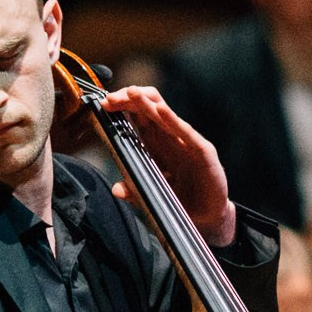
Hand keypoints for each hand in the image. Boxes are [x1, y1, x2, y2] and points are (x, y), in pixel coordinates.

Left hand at [100, 86, 235, 245]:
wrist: (207, 218)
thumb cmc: (181, 201)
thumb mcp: (151, 194)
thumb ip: (134, 190)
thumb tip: (116, 189)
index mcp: (157, 143)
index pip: (138, 115)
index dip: (122, 106)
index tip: (103, 105)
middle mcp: (171, 138)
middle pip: (149, 108)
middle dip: (128, 99)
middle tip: (109, 99)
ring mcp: (187, 142)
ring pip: (165, 114)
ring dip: (146, 102)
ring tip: (130, 93)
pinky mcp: (202, 151)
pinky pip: (185, 132)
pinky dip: (172, 120)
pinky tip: (159, 111)